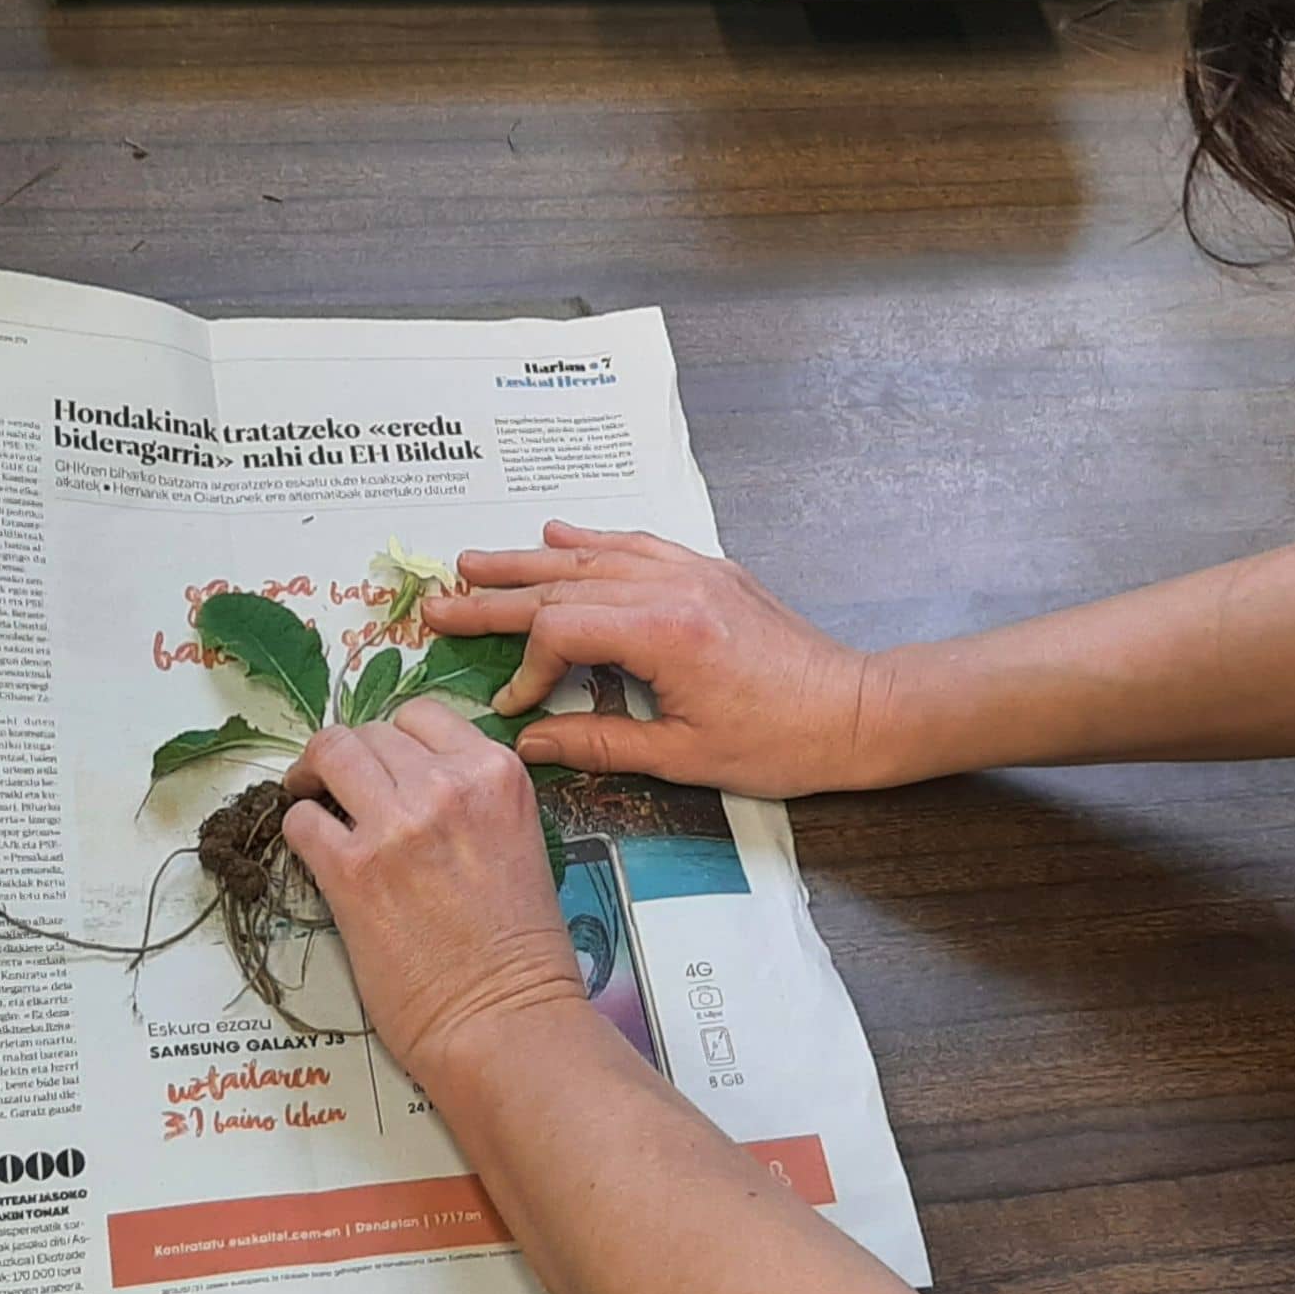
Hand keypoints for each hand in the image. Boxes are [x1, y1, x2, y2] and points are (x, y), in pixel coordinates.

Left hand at [282, 702, 597, 1083]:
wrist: (505, 1020)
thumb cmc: (520, 952)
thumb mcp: (519, 841)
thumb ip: (471, 799)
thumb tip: (411, 782)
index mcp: (496, 774)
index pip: (423, 714)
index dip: (393, 737)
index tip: (380, 761)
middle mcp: (446, 786)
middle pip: (371, 732)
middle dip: (351, 756)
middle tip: (337, 784)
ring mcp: (396, 825)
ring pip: (330, 754)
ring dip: (313, 774)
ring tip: (308, 795)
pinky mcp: (351, 871)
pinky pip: (302, 819)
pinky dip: (299, 828)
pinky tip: (313, 850)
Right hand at [421, 523, 898, 796]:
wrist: (856, 711)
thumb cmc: (779, 742)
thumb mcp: (682, 756)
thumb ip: (598, 741)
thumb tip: (528, 741)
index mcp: (665, 634)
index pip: (562, 631)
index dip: (527, 668)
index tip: (514, 704)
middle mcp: (673, 588)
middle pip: (562, 582)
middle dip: (496, 595)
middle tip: (438, 602)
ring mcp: (692, 572)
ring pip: (592, 557)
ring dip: (529, 560)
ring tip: (474, 562)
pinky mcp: (709, 572)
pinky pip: (635, 545)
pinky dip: (591, 542)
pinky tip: (558, 537)